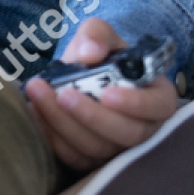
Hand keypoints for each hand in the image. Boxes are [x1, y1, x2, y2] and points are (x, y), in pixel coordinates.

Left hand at [22, 18, 177, 172]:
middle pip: (127, 134)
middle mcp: (143, 128)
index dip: (136, 104)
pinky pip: (74, 157)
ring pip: (97, 148)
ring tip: (38, 95)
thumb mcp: (99, 35)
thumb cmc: (98, 57)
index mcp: (155, 96)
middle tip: (63, 94)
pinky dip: (52, 136)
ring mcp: (117, 148)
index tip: (107, 93)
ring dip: (64, 123)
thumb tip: (90, 52)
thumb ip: (96, 34)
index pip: (158, 106)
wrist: (76, 78)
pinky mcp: (91, 159)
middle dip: (91, 116)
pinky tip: (35, 112)